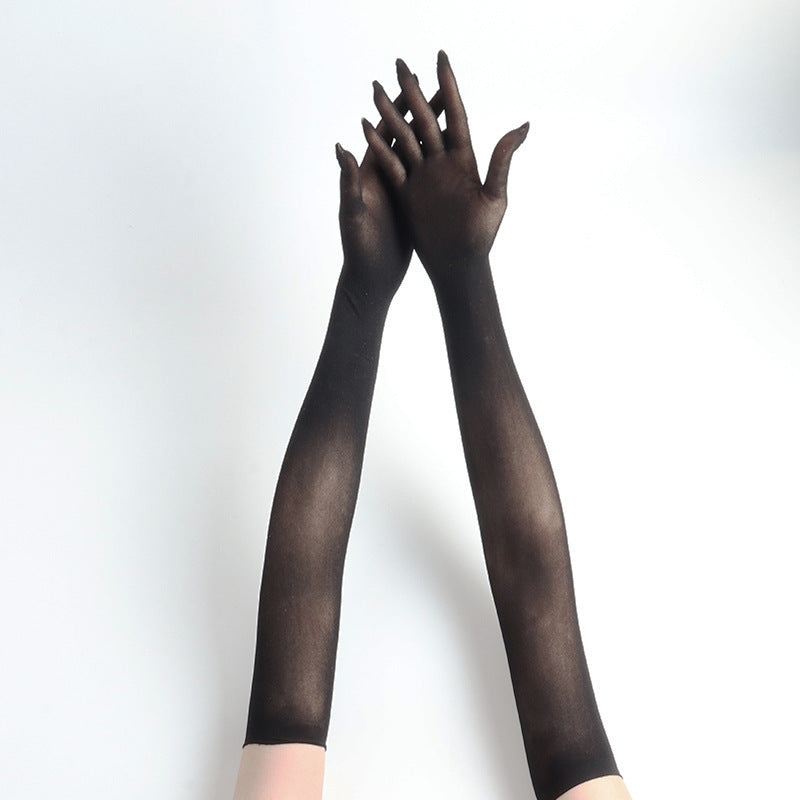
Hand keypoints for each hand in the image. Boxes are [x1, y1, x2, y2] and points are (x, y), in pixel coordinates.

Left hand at [336, 88, 441, 307]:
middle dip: (422, 108)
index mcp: (373, 173)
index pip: (389, 130)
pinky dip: (442, 161)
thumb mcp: (352, 214)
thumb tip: (341, 148)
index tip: (414, 77)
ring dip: (436, 131)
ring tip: (453, 111)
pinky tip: (457, 153)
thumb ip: (348, 182)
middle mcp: (388, 176)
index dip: (401, 104)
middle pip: (408, 134)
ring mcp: (403, 189)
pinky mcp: (413, 204)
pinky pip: (430, 176)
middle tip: (439, 83)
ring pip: (422, 152)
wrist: (372, 277)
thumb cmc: (358, 248)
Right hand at [363, 51, 528, 289]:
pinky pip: (391, 166)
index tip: (440, 58)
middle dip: (413, 91)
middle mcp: (441, 163)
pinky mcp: (406, 193)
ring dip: (391, 114)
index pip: (454, 113)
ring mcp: (422, 176)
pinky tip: (367, 129)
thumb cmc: (481, 236)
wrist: (458, 265)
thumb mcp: (495, 197)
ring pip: (404, 138)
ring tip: (376, 89)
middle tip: (401, 63)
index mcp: (464, 159)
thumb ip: (502, 159)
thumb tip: (523, 125)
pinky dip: (380, 148)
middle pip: (425, 120)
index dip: (447, 86)